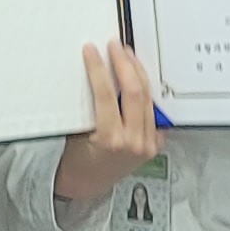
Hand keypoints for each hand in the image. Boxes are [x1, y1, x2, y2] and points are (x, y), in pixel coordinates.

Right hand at [59, 40, 160, 202]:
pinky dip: (145, 90)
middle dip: (123, 63)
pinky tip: (138, 76)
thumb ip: (88, 106)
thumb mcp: (75, 132)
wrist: (89, 184)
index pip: (107, 94)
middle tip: (114, 47)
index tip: (92, 51)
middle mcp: (134, 141)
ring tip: (126, 55)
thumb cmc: (78, 160)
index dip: (98, 68)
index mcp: (111, 140)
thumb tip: (92, 72)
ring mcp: (147, 143)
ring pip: (148, 97)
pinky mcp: (154, 142)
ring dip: (137, 72)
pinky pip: (152, 110)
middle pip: (134, 91)